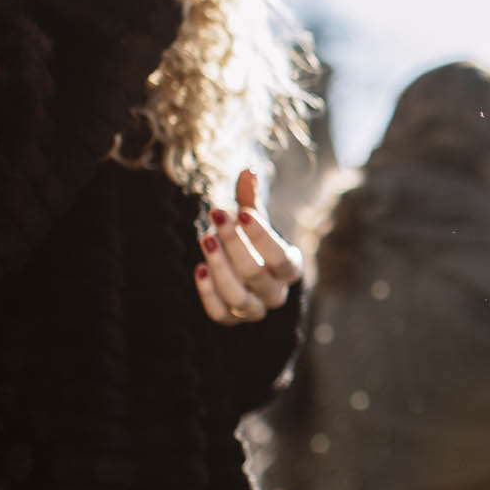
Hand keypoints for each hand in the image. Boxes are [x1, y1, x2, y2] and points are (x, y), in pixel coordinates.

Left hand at [194, 169, 301, 325]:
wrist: (245, 274)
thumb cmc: (252, 242)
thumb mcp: (254, 221)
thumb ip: (250, 199)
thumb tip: (248, 170)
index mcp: (290, 268)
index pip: (281, 258)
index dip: (262, 237)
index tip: (242, 212)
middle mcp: (276, 293)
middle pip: (256, 274)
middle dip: (234, 243)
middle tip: (216, 214)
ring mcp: (255, 310)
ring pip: (238, 296)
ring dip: (219, 267)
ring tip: (204, 238)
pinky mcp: (232, 320)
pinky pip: (220, 313)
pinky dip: (208, 293)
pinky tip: (198, 269)